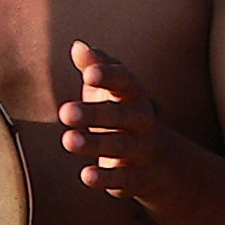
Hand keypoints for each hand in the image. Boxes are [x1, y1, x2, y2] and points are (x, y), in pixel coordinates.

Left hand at [58, 41, 168, 199]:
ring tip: (68, 141)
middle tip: (65, 112)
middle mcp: (143, 121)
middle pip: (122, 115)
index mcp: (135, 96)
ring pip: (120, 146)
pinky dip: (106, 178)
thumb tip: (77, 46)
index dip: (108, 76)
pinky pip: (123, 178)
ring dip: (95, 143)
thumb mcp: (111, 91)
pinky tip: (86, 175)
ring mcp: (141, 150)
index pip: (125, 81)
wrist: (159, 161)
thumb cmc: (122, 115)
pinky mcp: (136, 177)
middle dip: (95, 113)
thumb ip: (95, 67)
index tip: (87, 74)